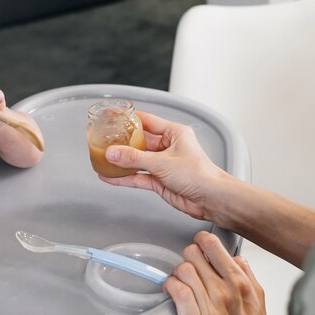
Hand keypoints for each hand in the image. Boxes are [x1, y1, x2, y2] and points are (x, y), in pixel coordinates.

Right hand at [100, 111, 235, 220]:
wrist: (212, 199)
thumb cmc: (199, 174)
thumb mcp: (162, 162)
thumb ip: (134, 158)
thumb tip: (113, 153)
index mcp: (174, 133)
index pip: (146, 121)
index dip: (128, 118)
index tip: (112, 115)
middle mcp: (168, 147)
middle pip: (139, 141)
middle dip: (121, 142)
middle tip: (103, 140)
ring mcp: (163, 164)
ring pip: (137, 160)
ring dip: (121, 161)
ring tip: (102, 159)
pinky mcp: (160, 181)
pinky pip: (138, 177)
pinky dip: (124, 178)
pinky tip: (110, 177)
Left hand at [164, 231, 268, 314]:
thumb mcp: (258, 304)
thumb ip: (248, 277)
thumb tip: (237, 259)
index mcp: (241, 283)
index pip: (213, 245)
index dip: (202, 241)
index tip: (199, 243)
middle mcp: (226, 292)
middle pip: (193, 253)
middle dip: (188, 256)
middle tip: (189, 264)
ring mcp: (212, 308)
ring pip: (183, 270)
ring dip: (178, 273)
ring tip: (180, 279)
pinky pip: (177, 291)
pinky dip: (170, 287)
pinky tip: (172, 290)